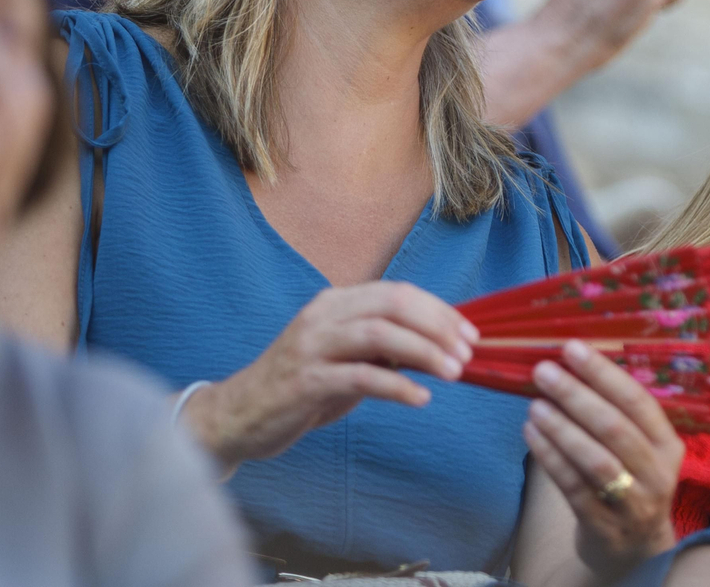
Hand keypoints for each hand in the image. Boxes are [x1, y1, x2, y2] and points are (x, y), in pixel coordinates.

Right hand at [186, 282, 476, 466]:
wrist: (239, 416)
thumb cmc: (302, 387)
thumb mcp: (346, 359)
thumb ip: (384, 348)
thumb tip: (441, 346)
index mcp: (336, 303)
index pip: (398, 293)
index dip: (439, 310)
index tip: (470, 333)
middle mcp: (323, 316)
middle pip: (392, 305)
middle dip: (437, 326)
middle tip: (467, 353)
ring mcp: (311, 347)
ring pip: (378, 334)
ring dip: (424, 352)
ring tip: (453, 372)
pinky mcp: (304, 382)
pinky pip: (359, 377)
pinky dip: (396, 386)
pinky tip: (420, 398)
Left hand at [522, 340, 684, 581]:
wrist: (636, 550)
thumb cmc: (631, 482)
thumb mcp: (640, 449)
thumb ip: (616, 413)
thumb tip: (571, 362)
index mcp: (669, 444)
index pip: (638, 401)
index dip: (603, 373)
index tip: (571, 348)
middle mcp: (658, 473)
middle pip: (615, 427)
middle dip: (576, 395)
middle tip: (543, 371)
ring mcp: (634, 504)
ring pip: (595, 460)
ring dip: (561, 429)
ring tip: (533, 405)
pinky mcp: (606, 528)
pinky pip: (575, 489)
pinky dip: (551, 459)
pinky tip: (531, 435)